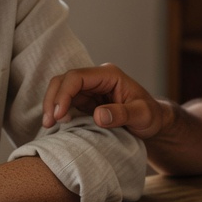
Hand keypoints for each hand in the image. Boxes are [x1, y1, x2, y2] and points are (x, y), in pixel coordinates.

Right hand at [42, 63, 171, 138]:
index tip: (59, 115)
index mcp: (109, 75)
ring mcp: (90, 89)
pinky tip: (55, 126)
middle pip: (64, 81)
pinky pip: (66, 103)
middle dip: (53, 99)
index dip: (64, 94)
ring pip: (61, 90)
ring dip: (52, 106)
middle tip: (48, 123)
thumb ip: (122, 114)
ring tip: (49, 126)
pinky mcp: (86, 101)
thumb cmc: (151, 116)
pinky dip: (57, 112)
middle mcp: (96, 79)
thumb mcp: (143, 116)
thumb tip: (98, 115)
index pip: (77, 77)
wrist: (153, 123)